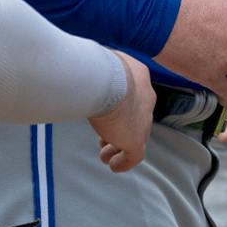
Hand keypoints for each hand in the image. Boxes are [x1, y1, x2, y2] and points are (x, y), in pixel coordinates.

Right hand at [91, 51, 154, 171]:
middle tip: (103, 135)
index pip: (133, 94)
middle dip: (120, 127)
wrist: (106, 80)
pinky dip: (123, 162)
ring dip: (119, 146)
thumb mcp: (99, 61)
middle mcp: (146, 99)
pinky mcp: (136, 140)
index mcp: (139, 76)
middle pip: (135, 117)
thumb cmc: (97, 66)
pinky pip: (133, 156)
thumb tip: (80, 67)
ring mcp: (143, 121)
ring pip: (135, 137)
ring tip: (105, 153)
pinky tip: (113, 165)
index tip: (106, 112)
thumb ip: (96, 67)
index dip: (120, 106)